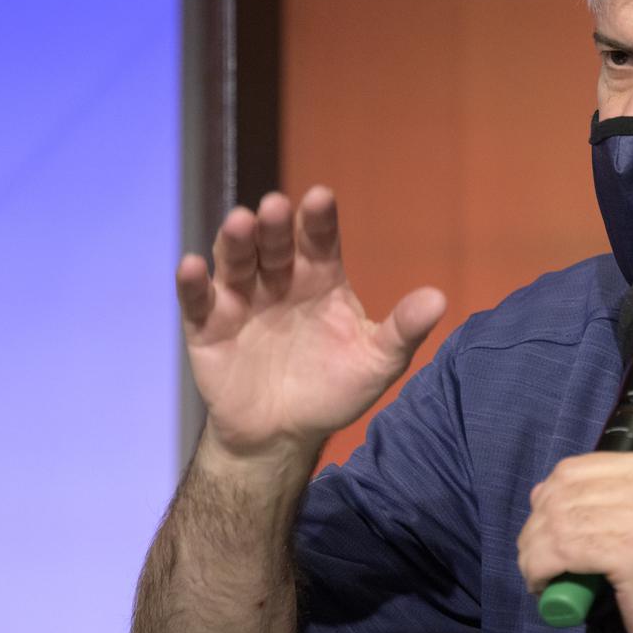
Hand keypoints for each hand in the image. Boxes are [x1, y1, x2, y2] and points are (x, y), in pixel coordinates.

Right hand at [176, 186, 446, 459]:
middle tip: (276, 206)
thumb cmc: (334, 389)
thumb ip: (403, 330)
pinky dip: (192, 283)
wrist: (283, 435)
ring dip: (236, 241)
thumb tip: (439, 299)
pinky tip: (193, 266)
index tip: (321, 197)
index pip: (320, 239)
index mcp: (320, 278)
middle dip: (276, 224)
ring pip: (236, 261)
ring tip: (240, 222)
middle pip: (276, 243)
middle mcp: (279, 279)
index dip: (319, 219)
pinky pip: (196, 301)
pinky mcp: (207, 327)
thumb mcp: (376, 362)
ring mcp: (241, 300)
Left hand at [516, 453, 632, 632]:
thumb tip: (541, 493)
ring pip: (558, 524)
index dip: (545, 502)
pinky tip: (545, 587)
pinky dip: (541, 569)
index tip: (541, 535)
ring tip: (538, 579)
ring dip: (533, 556)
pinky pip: (565, 551)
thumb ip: (595, 503)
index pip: (571, 470)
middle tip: (533, 564)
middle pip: (561, 496)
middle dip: (534, 532)